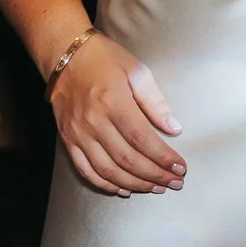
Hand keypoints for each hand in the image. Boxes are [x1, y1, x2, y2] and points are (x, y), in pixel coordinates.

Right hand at [47, 34, 185, 196]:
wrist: (65, 56)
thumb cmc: (105, 59)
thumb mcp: (136, 70)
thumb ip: (155, 101)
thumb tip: (174, 128)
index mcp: (113, 102)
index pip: (142, 139)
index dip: (162, 158)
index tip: (180, 168)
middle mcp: (93, 122)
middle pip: (126, 159)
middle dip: (154, 175)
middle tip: (174, 183)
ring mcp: (78, 133)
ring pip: (107, 170)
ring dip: (134, 184)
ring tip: (155, 188)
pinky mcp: (68, 139)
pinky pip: (85, 170)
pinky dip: (105, 184)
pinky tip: (123, 189)